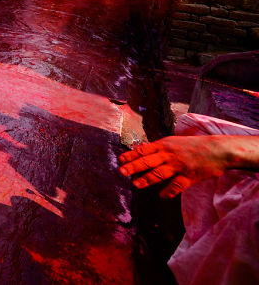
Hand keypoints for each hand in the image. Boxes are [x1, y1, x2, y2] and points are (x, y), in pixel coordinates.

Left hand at [118, 135, 233, 197]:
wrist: (217, 150)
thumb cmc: (193, 146)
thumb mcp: (173, 142)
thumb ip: (158, 148)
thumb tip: (142, 150)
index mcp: (164, 145)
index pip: (144, 150)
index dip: (131, 155)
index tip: (120, 159)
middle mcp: (169, 154)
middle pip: (148, 161)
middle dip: (134, 166)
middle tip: (122, 171)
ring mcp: (179, 165)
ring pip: (160, 173)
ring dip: (147, 179)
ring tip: (136, 184)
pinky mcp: (190, 176)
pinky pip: (177, 185)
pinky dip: (168, 191)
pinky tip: (162, 196)